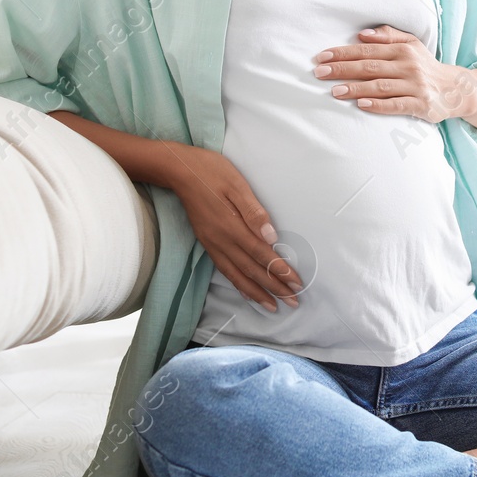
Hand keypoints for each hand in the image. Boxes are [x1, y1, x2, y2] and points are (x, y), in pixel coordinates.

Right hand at [166, 145, 302, 311]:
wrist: (179, 171)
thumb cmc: (212, 172)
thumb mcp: (237, 184)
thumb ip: (254, 212)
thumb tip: (271, 237)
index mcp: (232, 226)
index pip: (261, 254)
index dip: (280, 270)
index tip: (297, 283)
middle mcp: (221, 240)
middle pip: (252, 270)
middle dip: (274, 287)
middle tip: (293, 302)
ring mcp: (212, 243)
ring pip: (237, 275)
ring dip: (257, 292)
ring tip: (273, 305)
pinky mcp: (207, 242)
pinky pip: (224, 269)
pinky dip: (237, 284)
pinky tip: (247, 292)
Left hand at [312, 25, 476, 122]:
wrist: (456, 89)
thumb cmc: (425, 65)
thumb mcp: (412, 44)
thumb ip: (388, 36)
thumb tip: (361, 34)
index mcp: (403, 49)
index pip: (367, 50)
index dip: (343, 53)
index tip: (322, 57)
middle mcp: (409, 66)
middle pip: (370, 67)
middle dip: (343, 69)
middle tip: (319, 73)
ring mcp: (416, 86)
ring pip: (380, 86)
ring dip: (356, 88)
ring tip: (334, 91)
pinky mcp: (422, 105)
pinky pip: (397, 105)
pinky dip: (378, 105)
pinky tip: (362, 105)